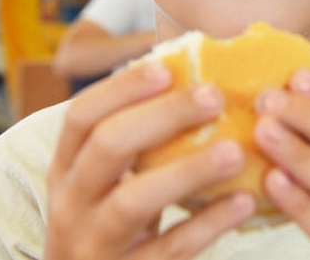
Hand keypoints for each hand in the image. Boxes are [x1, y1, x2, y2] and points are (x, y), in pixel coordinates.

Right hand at [45, 62, 255, 258]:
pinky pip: (169, 249)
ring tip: (235, 151)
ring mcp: (94, 244)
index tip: (167, 68)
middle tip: (214, 97)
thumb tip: (195, 74)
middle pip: (107, 147)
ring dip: (188, 171)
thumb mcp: (106, 182)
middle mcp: (71, 204)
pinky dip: (208, 224)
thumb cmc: (110, 224)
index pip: (82, 116)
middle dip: (163, 116)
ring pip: (133, 202)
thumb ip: (137, 140)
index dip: (122, 88)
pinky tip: (244, 201)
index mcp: (66, 169)